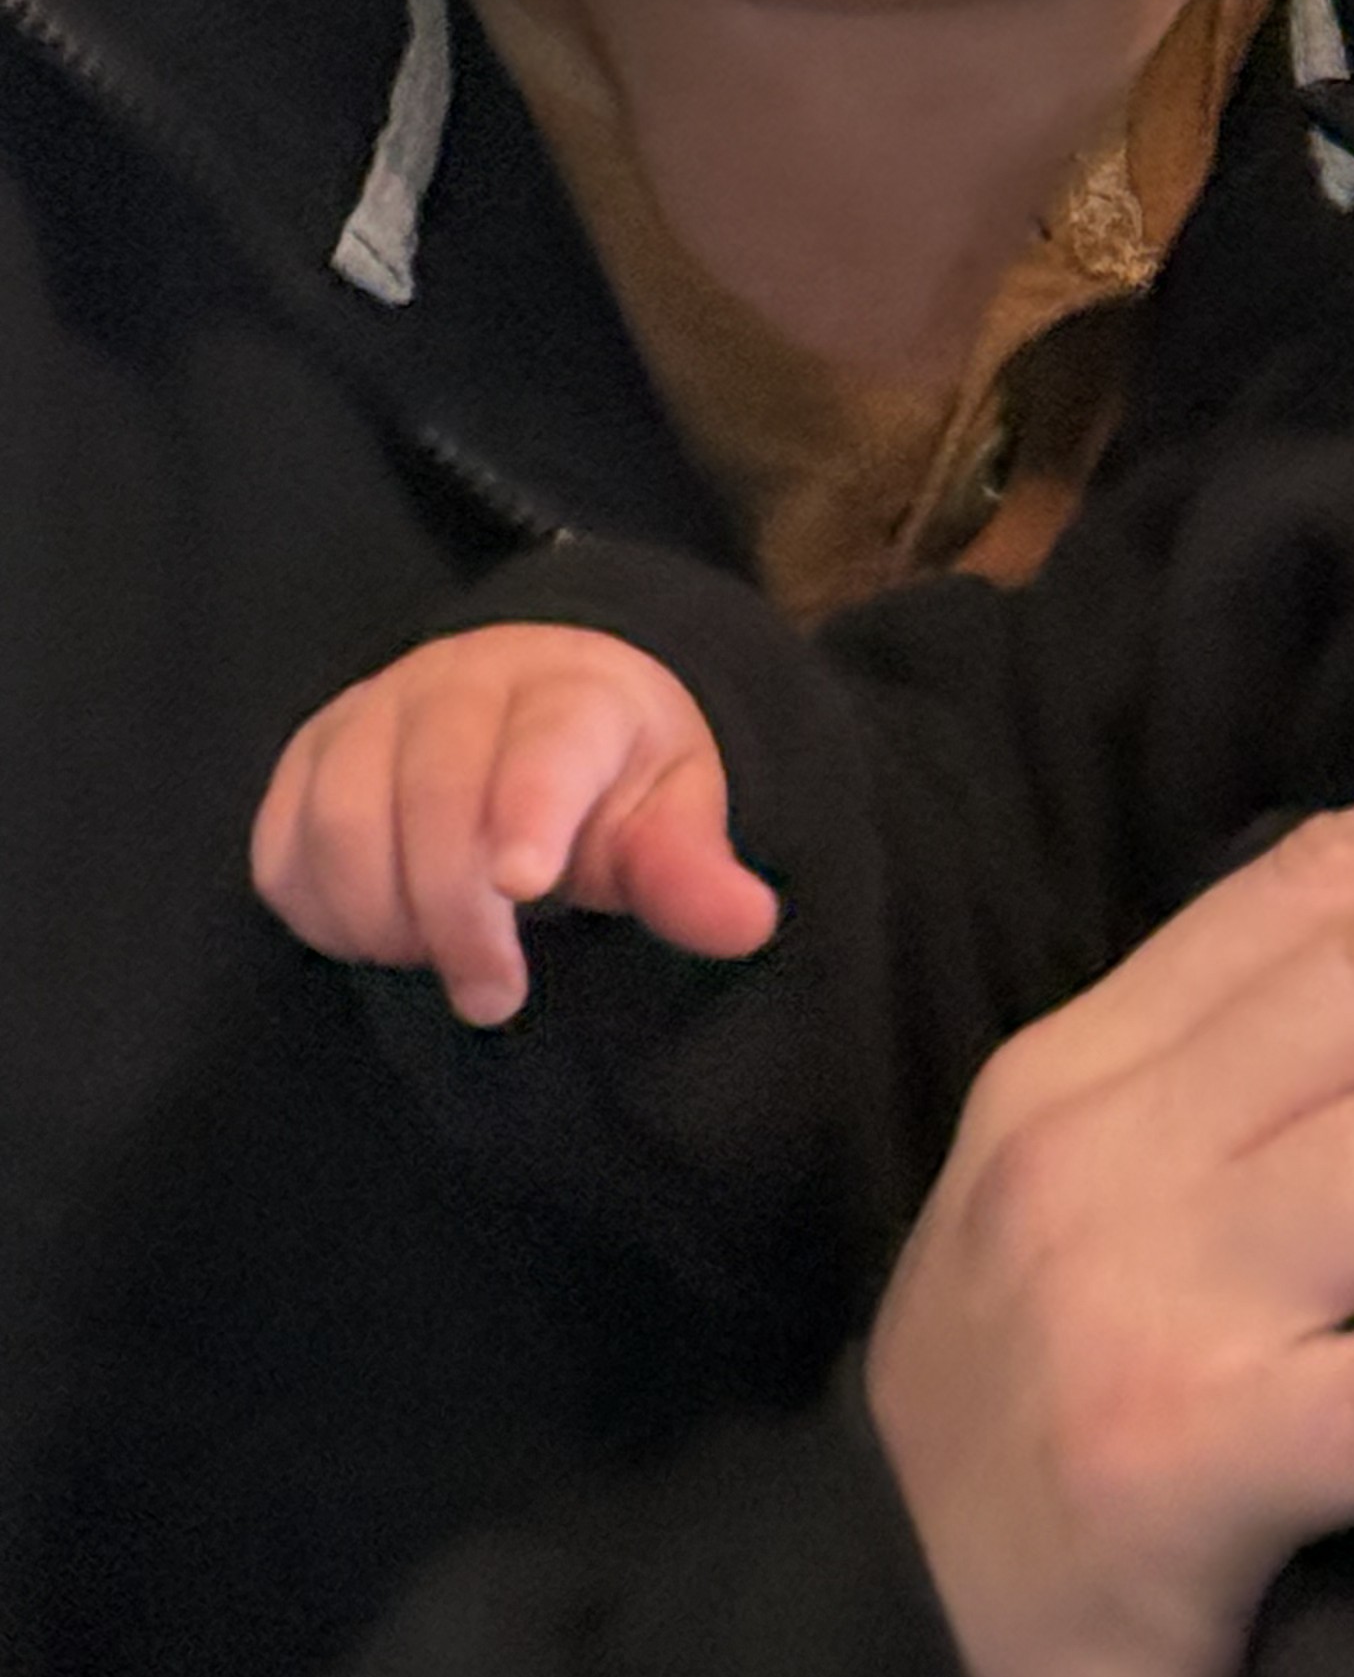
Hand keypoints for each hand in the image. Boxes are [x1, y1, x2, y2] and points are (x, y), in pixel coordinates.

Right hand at [250, 623, 781, 1025]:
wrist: (536, 708)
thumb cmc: (611, 775)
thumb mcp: (671, 812)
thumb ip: (691, 868)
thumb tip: (748, 923)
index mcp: (572, 693)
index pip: (546, 745)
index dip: (530, 810)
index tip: (522, 883)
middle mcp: (461, 683)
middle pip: (431, 794)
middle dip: (455, 912)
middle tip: (496, 993)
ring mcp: (373, 714)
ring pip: (341, 821)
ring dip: (383, 916)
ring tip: (439, 957)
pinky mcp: (306, 757)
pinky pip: (281, 846)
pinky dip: (322, 909)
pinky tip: (380, 931)